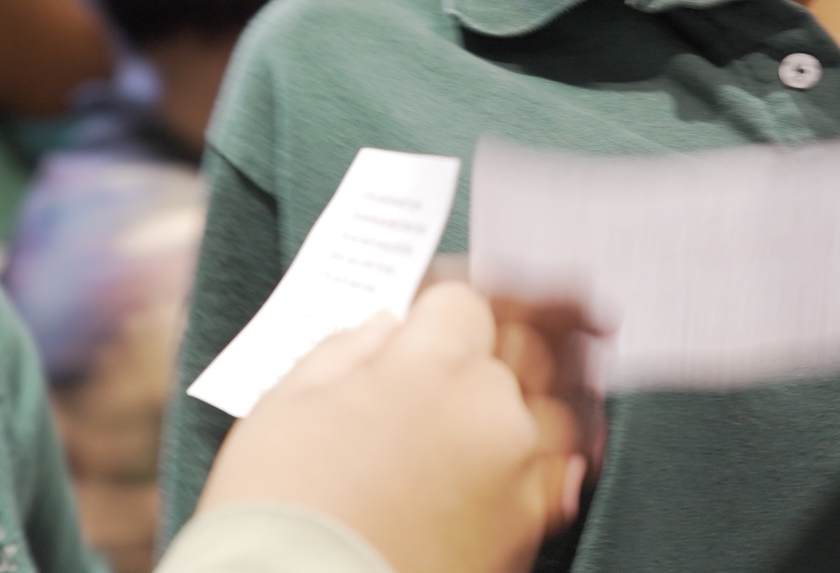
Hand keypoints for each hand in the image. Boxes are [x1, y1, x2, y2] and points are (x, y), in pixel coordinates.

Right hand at [199, 283, 585, 572]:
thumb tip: (381, 330)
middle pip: (516, 352)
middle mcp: (489, 410)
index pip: (461, 306)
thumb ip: (343, 353)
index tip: (420, 335)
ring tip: (495, 419)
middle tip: (455, 375)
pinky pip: (558, 482)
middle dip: (486, 357)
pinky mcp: (526, 532)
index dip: (435, 318)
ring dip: (525, 409)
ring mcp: (517, 473)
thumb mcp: (285, 408)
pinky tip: (526, 466)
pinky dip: (548, 468)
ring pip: (552, 414)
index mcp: (432, 365)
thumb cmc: (281, 514)